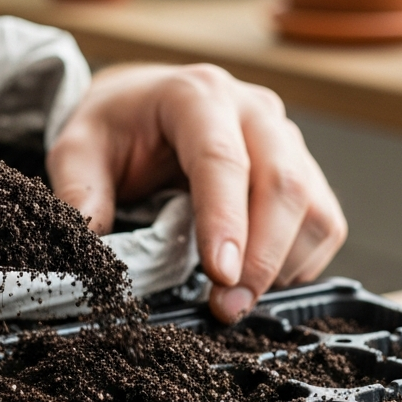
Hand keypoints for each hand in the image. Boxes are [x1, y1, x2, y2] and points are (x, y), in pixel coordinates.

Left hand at [46, 63, 346, 321]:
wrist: (141, 104)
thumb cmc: (116, 125)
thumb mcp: (77, 148)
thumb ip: (80, 193)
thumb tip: (93, 251)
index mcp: (197, 94)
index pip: (222, 158)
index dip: (225, 220)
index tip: (220, 274)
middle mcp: (253, 109)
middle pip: (283, 183)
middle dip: (261, 256)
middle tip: (226, 307)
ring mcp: (285, 137)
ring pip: (313, 207)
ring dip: (283, 265)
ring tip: (236, 301)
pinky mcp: (304, 168)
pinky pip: (324, 222)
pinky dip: (299, 262)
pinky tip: (259, 281)